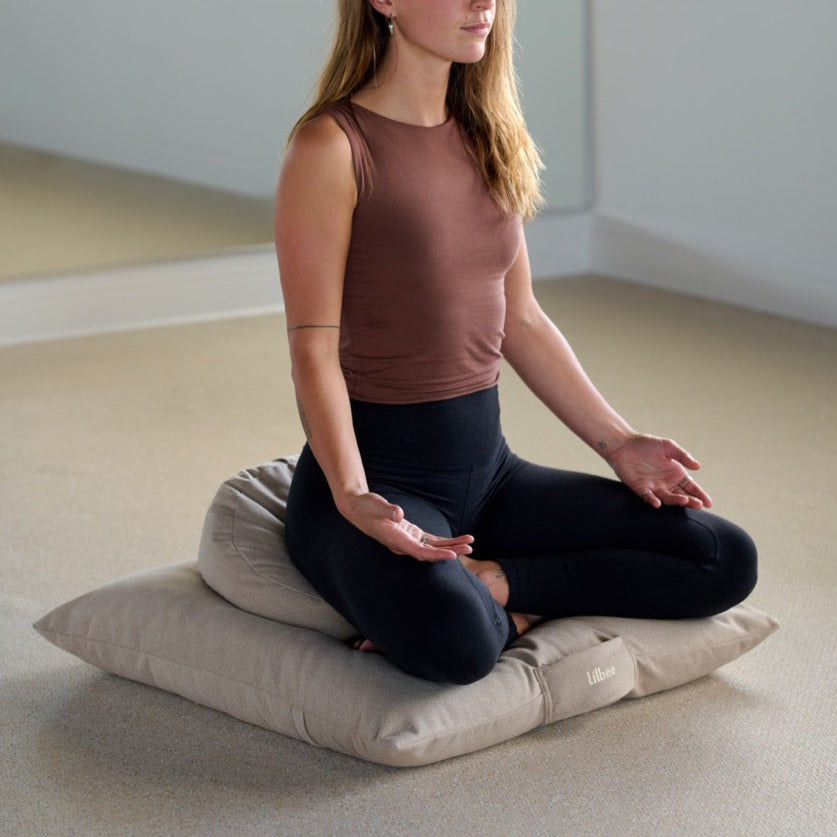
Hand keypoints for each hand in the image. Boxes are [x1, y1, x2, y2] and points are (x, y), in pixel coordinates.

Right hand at [339, 491, 473, 561]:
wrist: (358, 508)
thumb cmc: (366, 507)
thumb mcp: (375, 506)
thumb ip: (387, 511)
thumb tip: (398, 514)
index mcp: (396, 540)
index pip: (420, 552)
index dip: (437, 555)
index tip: (452, 555)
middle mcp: (404, 544)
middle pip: (430, 553)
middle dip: (450, 551)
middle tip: (469, 548)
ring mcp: (408, 540)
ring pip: (432, 547)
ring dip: (451, 546)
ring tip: (469, 543)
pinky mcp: (411, 534)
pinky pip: (430, 541)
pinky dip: (443, 542)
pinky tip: (457, 541)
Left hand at [604, 434, 712, 509]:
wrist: (624, 444)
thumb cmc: (647, 444)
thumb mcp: (668, 447)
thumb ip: (683, 456)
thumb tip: (698, 467)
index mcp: (676, 474)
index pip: (691, 487)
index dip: (700, 495)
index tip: (708, 503)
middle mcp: (666, 484)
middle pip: (681, 495)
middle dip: (691, 501)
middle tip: (698, 505)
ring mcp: (654, 487)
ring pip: (667, 498)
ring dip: (676, 501)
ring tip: (685, 501)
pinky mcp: (640, 488)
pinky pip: (647, 497)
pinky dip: (652, 500)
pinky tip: (658, 503)